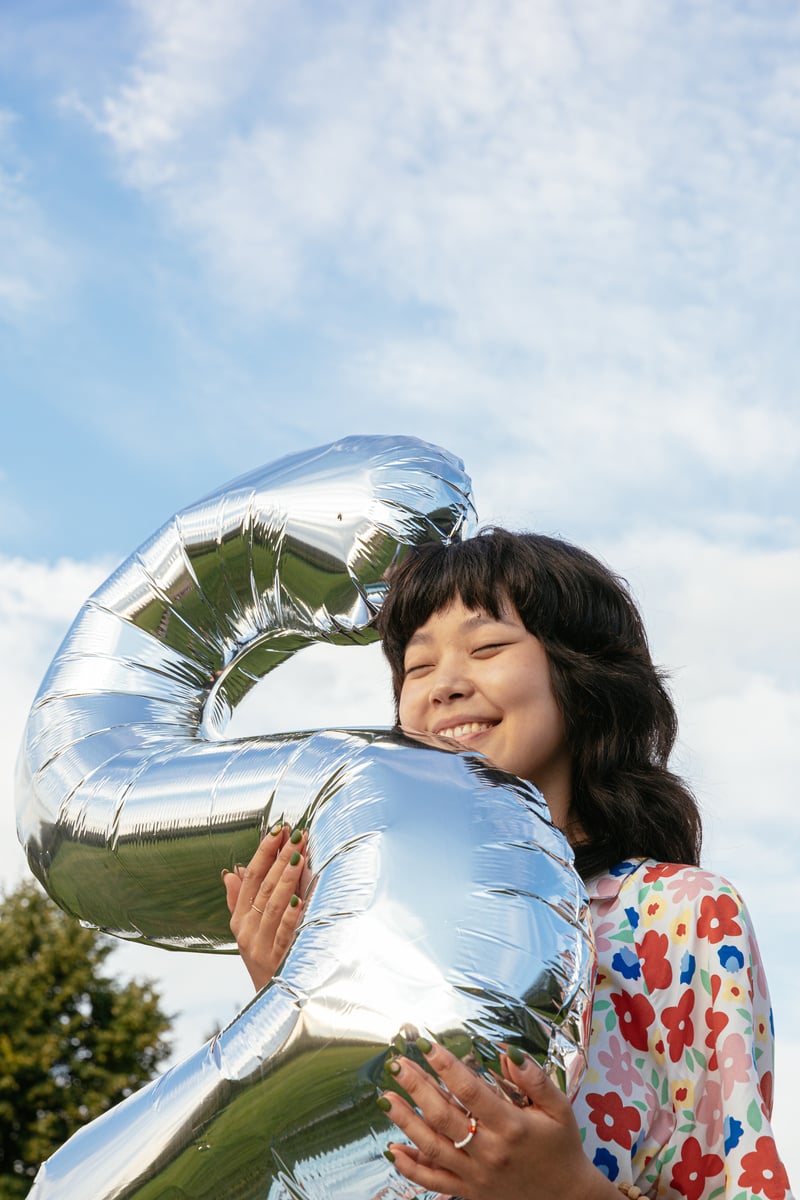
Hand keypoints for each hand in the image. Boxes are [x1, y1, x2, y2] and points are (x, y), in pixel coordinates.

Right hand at [222, 824, 307, 989]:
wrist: (273, 1005)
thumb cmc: (266, 962)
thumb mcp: (248, 933)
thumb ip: (239, 902)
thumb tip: (232, 872)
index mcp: (239, 920)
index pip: (250, 878)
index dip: (263, 852)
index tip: (278, 829)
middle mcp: (246, 932)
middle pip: (263, 886)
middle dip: (280, 857)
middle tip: (296, 833)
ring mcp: (261, 947)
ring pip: (273, 904)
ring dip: (287, 877)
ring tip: (299, 854)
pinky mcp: (279, 960)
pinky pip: (284, 932)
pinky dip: (291, 914)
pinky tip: (299, 897)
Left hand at [379, 1039, 617, 1199]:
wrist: (567, 1197)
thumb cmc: (561, 1145)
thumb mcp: (559, 1108)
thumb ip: (534, 1078)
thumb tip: (508, 1051)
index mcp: (511, 1126)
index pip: (470, 1091)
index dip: (446, 1066)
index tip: (426, 1045)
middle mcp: (489, 1151)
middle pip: (444, 1116)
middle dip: (416, 1087)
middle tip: (397, 1063)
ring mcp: (476, 1173)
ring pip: (432, 1147)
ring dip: (405, 1120)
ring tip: (385, 1097)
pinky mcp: (469, 1190)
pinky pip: (434, 1181)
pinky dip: (410, 1167)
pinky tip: (392, 1148)